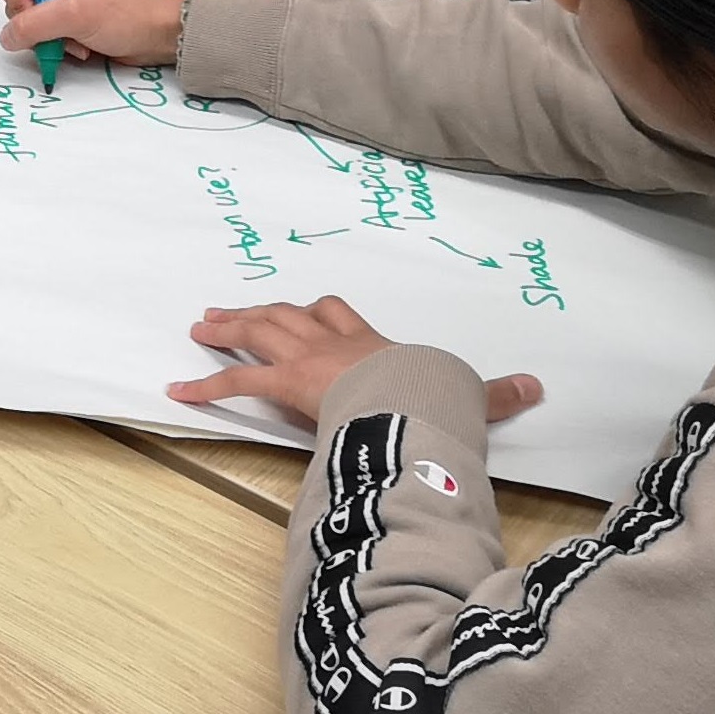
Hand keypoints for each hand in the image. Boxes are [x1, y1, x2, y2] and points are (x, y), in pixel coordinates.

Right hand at [0, 0, 185, 70]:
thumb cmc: (127, 15)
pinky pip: (42, 39)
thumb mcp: (78, 15)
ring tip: (78, 41)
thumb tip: (6, 37)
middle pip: (12, 4)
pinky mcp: (65, 22)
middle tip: (64, 29)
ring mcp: (57, 0)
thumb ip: (35, 24)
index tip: (40, 12)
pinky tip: (82, 48)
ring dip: (48, 40)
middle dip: (35, 25)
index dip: (16, 0)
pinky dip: (57, 48)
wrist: (159, 35)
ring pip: (25, 26)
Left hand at [171, 296, 543, 427]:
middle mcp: (335, 341)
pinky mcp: (288, 383)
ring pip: (260, 332)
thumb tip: (538, 387)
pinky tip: (176, 393)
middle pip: (288, 315)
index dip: (317, 313)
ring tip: (200, 327)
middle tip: (225, 311)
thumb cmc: (438, 398)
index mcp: (372, 343)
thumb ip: (496, 394)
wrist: (416, 401)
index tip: (303, 312)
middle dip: (258, 311)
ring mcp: (308, 358)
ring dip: (228, 328)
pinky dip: (205, 386)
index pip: (337, 315)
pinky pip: (239, 381)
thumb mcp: (469, 394)